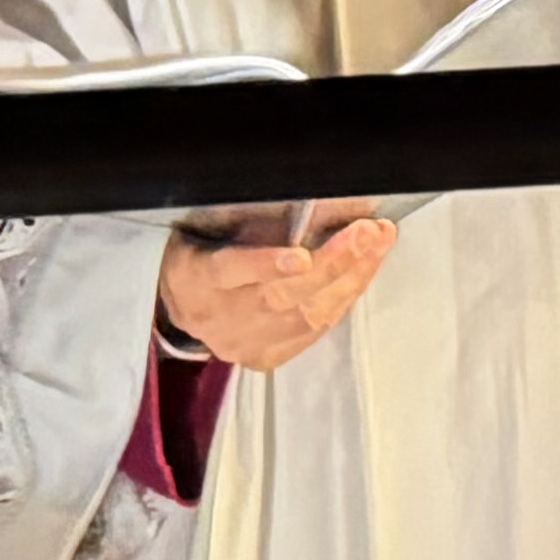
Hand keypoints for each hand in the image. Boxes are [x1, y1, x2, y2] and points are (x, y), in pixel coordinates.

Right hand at [159, 210, 395, 372]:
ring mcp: (242, 344)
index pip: (230, 270)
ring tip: (378, 245)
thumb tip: (321, 201)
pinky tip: (363, 273)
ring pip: (305, 316)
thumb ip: (256, 218)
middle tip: (368, 232)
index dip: (266, 264)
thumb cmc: (201, 250)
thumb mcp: (211, 225)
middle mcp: (218, 318)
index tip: (302, 255)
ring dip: (350, 278)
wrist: (181, 303)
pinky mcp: (264, 358)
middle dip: (332, 262)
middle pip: (280, 295)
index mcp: (196, 276)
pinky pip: (313, 332)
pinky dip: (342, 300)